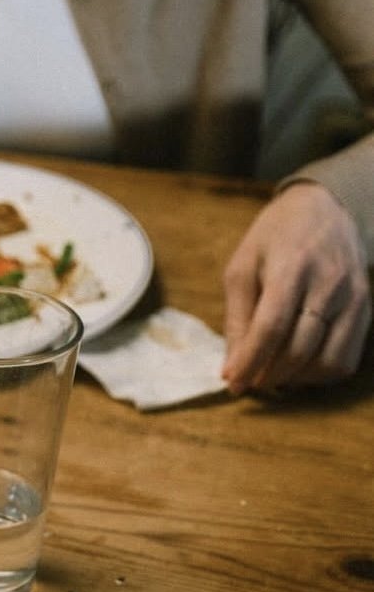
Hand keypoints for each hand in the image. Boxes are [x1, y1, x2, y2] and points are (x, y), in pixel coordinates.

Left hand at [221, 181, 370, 394]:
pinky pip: (346, 359)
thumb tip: (231, 370)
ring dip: (294, 379)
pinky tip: (299, 366)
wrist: (325, 208)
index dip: (250, 362)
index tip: (233, 384)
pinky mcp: (367, 308)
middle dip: (268, 375)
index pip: (271, 328)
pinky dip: (319, 374)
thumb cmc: (274, 240)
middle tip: (248, 380)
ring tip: (271, 372)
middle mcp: (329, 283)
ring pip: (326, 361)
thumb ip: (236, 319)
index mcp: (292, 267)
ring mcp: (354, 296)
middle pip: (299, 350)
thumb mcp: (242, 269)